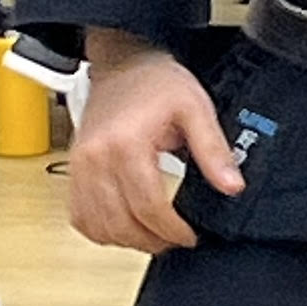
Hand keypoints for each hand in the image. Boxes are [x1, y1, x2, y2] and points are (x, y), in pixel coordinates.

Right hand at [66, 33, 243, 253]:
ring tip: (154, 235)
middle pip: (121, 223)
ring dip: (127, 240)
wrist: (123, 64)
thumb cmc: (156, 83)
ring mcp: (80, 166)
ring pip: (98, 227)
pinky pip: (80, 218)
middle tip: (176, 239)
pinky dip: (102, 230)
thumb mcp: (196, 108)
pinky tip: (125, 225)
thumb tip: (232, 186)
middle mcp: (95, 158)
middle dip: (153, 241)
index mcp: (126, 143)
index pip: (148, 206)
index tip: (190, 235)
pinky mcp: (74, 172)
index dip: (172, 230)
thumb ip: (214, 150)